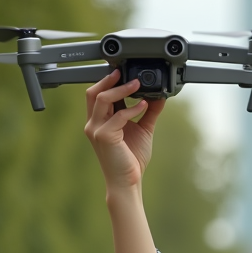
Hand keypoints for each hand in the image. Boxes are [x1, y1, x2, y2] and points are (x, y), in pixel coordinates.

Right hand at [83, 69, 165, 191]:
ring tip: (137, 84)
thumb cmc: (131, 158)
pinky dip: (132, 108)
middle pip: (93, 93)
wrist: (128, 181)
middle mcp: (94, 123)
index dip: (108, 81)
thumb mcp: (143, 129)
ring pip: (102, 99)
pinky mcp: (104, 136)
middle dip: (109, 80)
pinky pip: (118, 115)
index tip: (123, 71)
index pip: (97, 94)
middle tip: (124, 71)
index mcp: (100, 120)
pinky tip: (144, 105)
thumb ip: (148, 112)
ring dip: (121, 89)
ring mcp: (96, 130)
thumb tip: (158, 96)